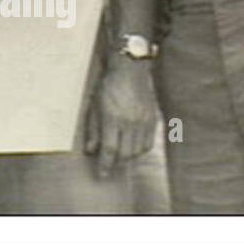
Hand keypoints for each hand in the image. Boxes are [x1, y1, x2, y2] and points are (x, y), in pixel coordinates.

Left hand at [84, 60, 158, 177]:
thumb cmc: (108, 86)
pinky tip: (132, 147)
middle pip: (126, 153)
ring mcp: (143, 122)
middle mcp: (130, 122)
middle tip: (110, 164)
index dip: (105, 164)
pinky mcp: (153, 120)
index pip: (110, 149)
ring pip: (138, 151)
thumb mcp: (94, 106)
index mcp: (113, 118)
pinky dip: (140, 150)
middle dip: (116, 162)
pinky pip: (148, 143)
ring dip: (129, 157)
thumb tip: (91, 150)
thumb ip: (93, 130)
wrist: (130, 70)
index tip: (102, 173)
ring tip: (120, 155)